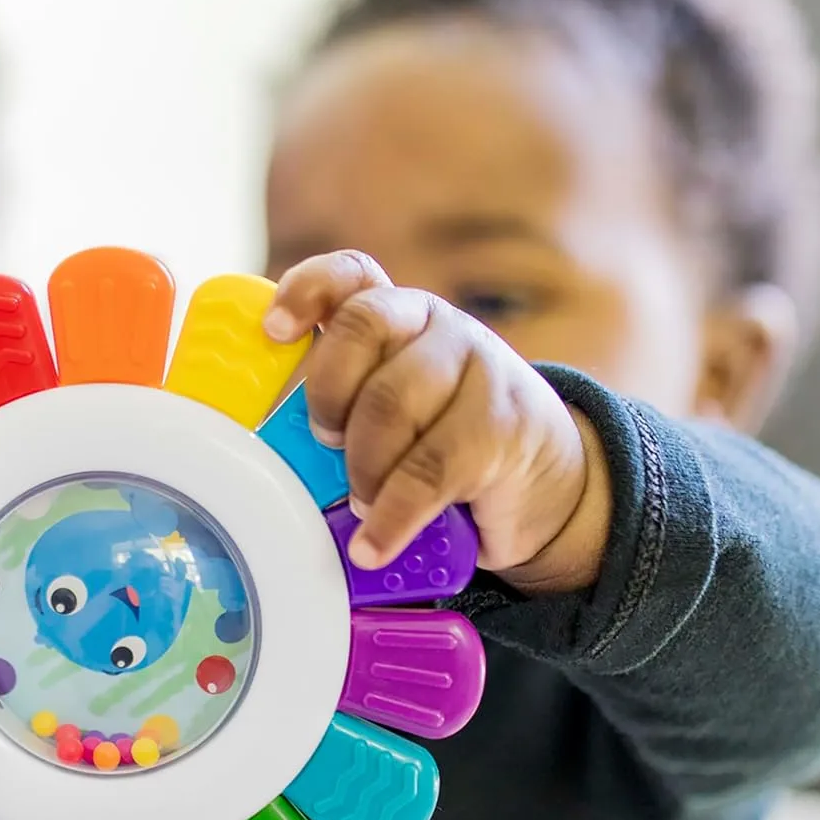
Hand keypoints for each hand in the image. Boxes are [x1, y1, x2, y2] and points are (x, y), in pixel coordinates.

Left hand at [265, 251, 612, 593]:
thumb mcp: (388, 414)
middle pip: (361, 328)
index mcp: (395, 314)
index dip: (306, 291)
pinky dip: (392, 516)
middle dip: (329, 392)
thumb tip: (273, 458)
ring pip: (390, 402)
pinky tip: (375, 543)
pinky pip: (428, 470)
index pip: (351, 276)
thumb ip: (343, 410)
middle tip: (329, 443)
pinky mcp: (503, 423)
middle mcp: (435, 324)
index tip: (274, 332)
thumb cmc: (440, 445)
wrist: (547, 483)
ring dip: (364, 466)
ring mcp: (477, 365)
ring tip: (361, 504)